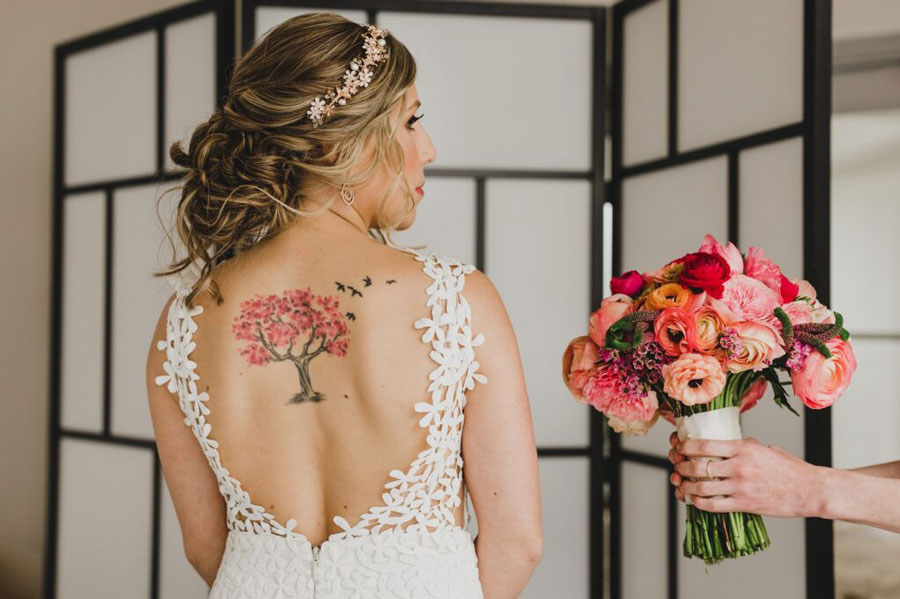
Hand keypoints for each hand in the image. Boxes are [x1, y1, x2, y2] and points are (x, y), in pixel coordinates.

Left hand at [666, 431, 822, 517]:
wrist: (809, 490)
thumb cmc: (789, 469)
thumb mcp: (764, 448)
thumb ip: (742, 446)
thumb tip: (723, 445)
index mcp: (743, 448)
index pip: (704, 445)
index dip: (685, 446)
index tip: (678, 446)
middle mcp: (739, 466)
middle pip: (698, 466)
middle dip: (681, 465)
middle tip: (676, 465)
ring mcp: (740, 487)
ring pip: (701, 487)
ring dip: (685, 486)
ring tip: (680, 484)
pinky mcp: (744, 505)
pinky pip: (713, 505)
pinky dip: (698, 503)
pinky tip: (693, 500)